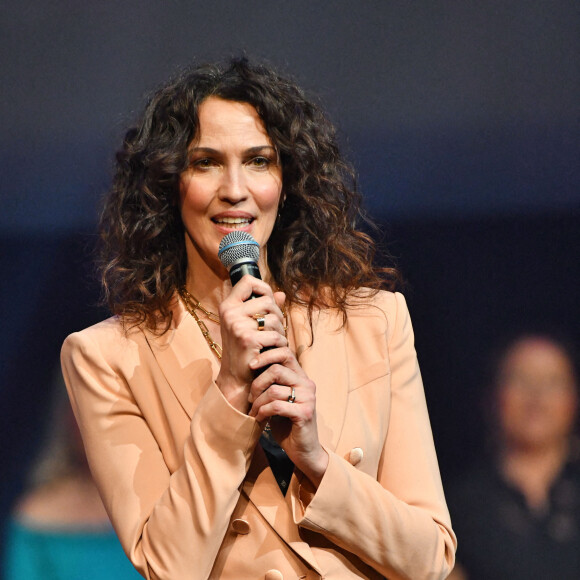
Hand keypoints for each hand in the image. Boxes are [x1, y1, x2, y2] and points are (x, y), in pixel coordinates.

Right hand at [216, 275, 286, 412]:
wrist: (237, 378)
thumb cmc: (245, 350)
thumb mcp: (250, 326)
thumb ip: (265, 308)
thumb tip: (281, 294)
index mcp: (228, 306)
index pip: (247, 281)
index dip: (263, 287)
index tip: (269, 301)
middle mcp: (230, 313)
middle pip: (268, 300)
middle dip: (278, 315)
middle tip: (275, 329)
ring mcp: (237, 325)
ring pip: (274, 318)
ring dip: (280, 331)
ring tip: (274, 341)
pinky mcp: (248, 339)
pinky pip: (276, 334)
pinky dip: (280, 344)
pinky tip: (273, 350)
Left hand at [247, 347, 328, 486]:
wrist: (304, 451)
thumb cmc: (287, 424)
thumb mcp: (278, 399)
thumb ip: (272, 383)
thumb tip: (252, 365)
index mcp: (301, 377)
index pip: (285, 352)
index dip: (266, 355)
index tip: (251, 365)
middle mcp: (307, 384)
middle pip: (276, 369)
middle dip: (257, 383)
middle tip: (250, 398)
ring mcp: (308, 398)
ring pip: (273, 389)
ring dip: (258, 402)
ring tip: (254, 411)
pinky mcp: (305, 413)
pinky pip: (276, 406)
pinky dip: (263, 412)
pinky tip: (260, 419)